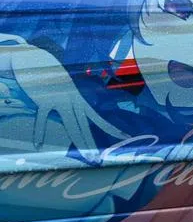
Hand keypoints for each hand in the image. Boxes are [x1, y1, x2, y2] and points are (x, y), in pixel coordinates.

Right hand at [0, 36, 126, 161]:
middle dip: (92, 145)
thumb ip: (71, 103)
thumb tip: (75, 115)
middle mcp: (74, 101)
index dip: (112, 128)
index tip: (124, 137)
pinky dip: (39, 131)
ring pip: (72, 125)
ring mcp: (60, 100)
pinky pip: (42, 118)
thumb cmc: (52, 77)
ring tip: (85, 156)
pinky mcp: (44, 99)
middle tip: (98, 161)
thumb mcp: (66, 90)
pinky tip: (38, 144)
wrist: (38, 59)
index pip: (99, 118)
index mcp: (80, 100)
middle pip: (85, 127)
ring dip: (78, 142)